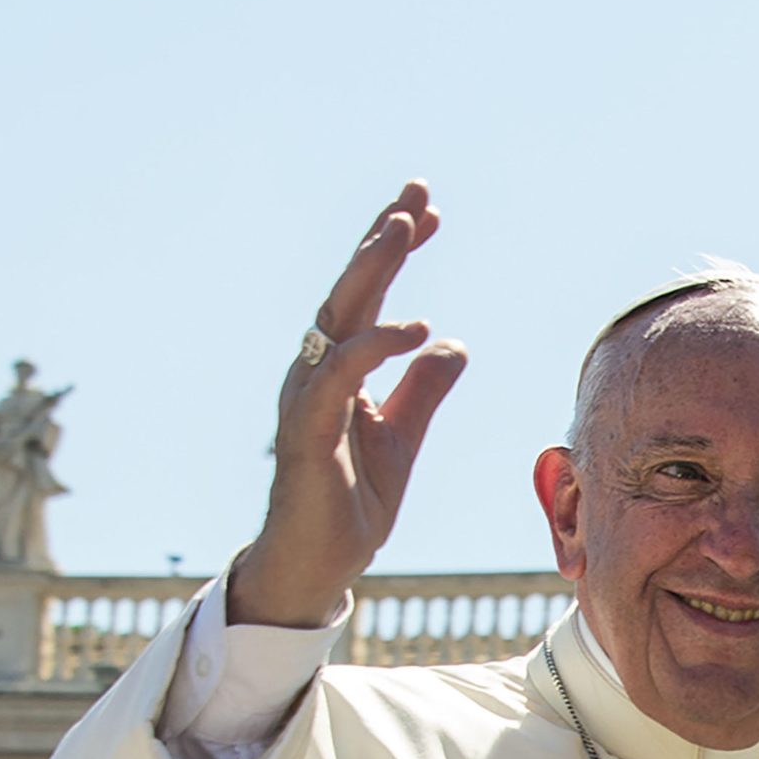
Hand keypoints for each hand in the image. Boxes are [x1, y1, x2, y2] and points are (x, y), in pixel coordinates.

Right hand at [230, 180, 466, 626]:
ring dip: (372, 270)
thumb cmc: (350, 504)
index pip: (368, 297)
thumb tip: (451, 344)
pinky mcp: (307, 431)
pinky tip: (414, 327)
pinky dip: (374, 346)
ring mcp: (307, 399)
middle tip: (417, 193)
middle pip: (349, 291)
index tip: (429, 211)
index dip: (393, 251)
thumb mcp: (402, 439)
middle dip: (382, 239)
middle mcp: (317, 374)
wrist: (316, 565)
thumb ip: (423, 391)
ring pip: (338, 318)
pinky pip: (339, 377)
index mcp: (340, 371)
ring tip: (405, 228)